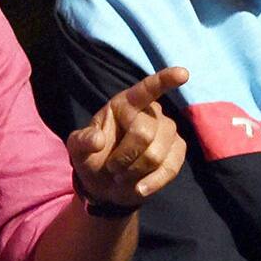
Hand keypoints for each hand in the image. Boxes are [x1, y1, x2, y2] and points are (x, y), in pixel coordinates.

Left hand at [67, 67, 188, 208]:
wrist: (107, 184)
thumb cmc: (92, 157)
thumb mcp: (77, 149)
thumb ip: (82, 142)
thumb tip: (97, 139)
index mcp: (126, 103)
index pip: (147, 89)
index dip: (165, 80)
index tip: (183, 73)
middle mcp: (151, 112)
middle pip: (145, 134)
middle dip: (125, 157)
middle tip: (113, 167)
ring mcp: (167, 130)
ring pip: (157, 154)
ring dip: (135, 171)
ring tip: (123, 174)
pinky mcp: (177, 150)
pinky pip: (171, 168)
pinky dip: (153, 181)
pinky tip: (140, 187)